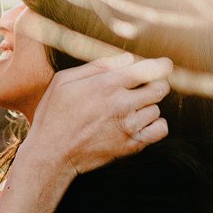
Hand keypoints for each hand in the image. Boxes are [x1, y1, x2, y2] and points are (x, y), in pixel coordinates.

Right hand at [28, 52, 171, 175]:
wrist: (50, 154)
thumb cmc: (52, 115)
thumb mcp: (63, 82)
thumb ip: (97, 66)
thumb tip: (127, 59)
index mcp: (106, 84)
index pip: (151, 69)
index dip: (162, 66)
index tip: (163, 67)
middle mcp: (121, 103)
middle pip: (160, 88)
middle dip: (154, 86)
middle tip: (142, 90)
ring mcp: (128, 126)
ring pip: (156, 109)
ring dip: (147, 108)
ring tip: (128, 112)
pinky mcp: (131, 145)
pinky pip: (160, 130)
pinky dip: (156, 125)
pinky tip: (141, 124)